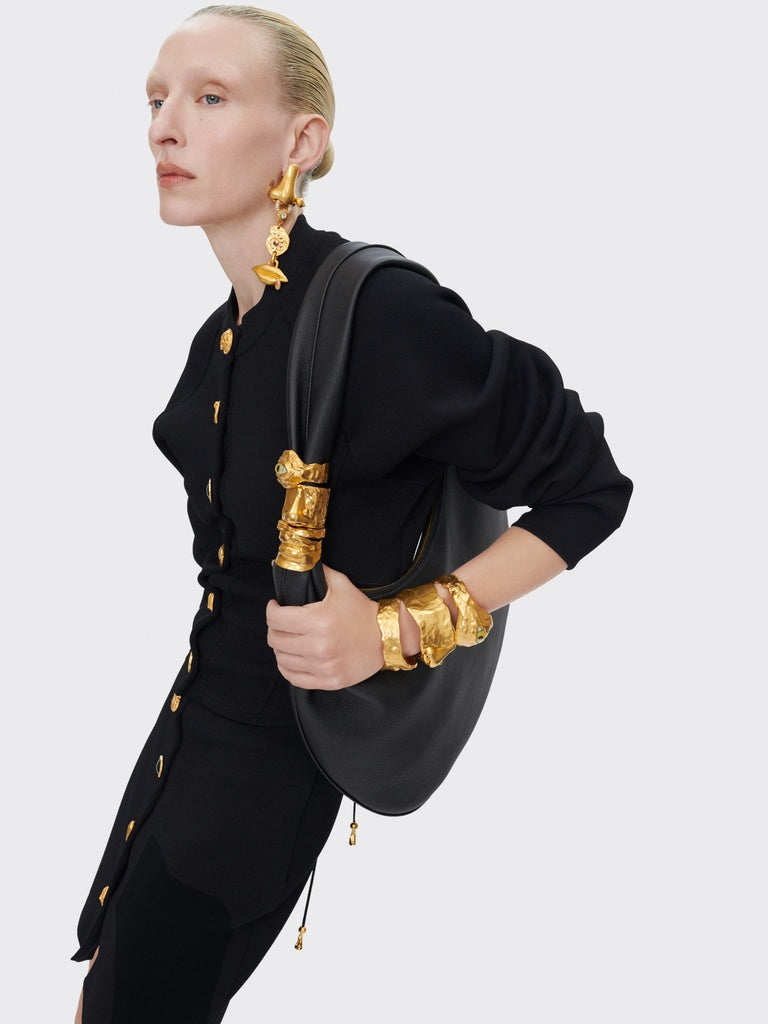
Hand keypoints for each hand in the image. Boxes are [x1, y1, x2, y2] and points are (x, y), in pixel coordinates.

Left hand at [266, 565, 383, 689]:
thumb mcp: (342, 585)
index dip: (272, 610)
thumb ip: (317, 571)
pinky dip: (287, 668)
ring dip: (280, 648)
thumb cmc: (362, 611)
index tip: (276, 606)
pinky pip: (294, 678)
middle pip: (275, 639)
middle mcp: (319, 646)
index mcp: (319, 621)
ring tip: (288, 638)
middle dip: (274, 628)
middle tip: (282, 622)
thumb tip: (297, 561)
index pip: (276, 619)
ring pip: (281, 659)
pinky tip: (292, 657)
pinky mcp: (329, 681)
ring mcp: (324, 667)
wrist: (388, 637)